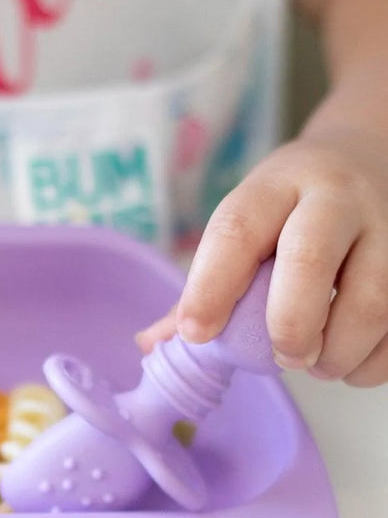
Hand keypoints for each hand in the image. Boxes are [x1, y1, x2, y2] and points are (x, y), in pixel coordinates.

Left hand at [136, 122, 387, 385]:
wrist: (371, 154)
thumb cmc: (291, 209)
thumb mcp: (246, 223)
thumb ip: (203, 285)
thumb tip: (151, 345)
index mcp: (275, 187)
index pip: (236, 231)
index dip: (211, 286)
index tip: (197, 333)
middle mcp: (336, 197)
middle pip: (309, 259)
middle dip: (288, 323)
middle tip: (282, 357)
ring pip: (373, 298)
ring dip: (339, 351)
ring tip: (317, 364)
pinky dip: (376, 360)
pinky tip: (351, 364)